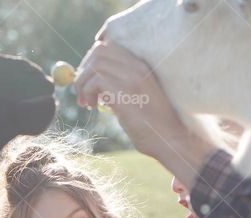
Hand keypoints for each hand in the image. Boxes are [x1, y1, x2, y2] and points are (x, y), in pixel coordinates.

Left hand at [73, 41, 214, 185]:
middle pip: (98, 51)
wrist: (169, 139)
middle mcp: (136, 66)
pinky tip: (93, 107)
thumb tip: (94, 81)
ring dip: (83, 83)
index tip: (87, 80)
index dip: (91, 61)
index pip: (108, 46)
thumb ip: (119, 86)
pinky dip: (87, 93)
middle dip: (83, 70)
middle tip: (81, 92)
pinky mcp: (124, 91)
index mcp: (140, 65)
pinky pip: (95, 82)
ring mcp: (131, 77)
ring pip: (93, 65)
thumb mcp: (136, 98)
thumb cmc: (152, 125)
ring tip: (86, 102)